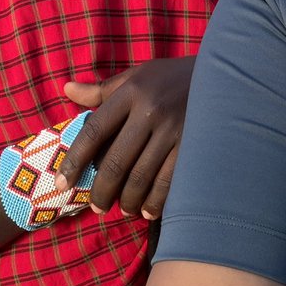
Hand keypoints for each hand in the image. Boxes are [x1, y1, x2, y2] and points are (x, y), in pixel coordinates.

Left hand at [57, 56, 195, 219]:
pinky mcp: (194, 146)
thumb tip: (67, 90)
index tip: (62, 184)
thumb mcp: (138, 76)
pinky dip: (154, 202)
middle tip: (96, 206)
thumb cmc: (171, 78)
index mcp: (132, 91)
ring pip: (140, 178)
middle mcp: (151, 110)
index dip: (74, 161)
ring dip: (127, 201)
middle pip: (115, 162)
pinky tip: (148, 210)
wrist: (224, 75)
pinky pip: (168, 183)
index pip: (94, 131)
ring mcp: (174, 130)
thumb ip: (102, 90)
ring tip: (123, 208)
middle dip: (101, 191)